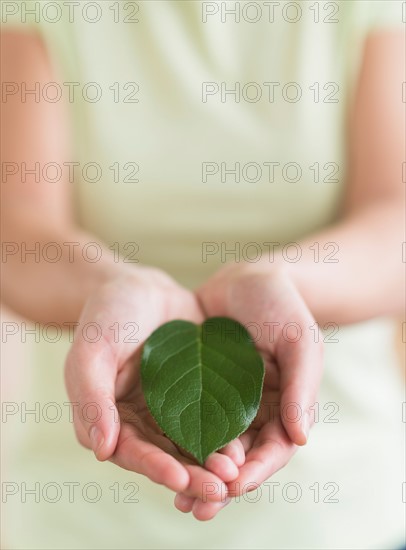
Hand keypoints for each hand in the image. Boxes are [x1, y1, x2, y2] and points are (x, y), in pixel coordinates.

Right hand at [65, 267, 243, 502]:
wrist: (141, 287)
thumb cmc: (107, 314)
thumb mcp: (92, 349)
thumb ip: (92, 397)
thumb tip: (101, 451)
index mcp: (107, 417)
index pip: (130, 451)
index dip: (153, 466)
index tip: (180, 479)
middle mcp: (137, 421)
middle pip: (164, 456)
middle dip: (191, 475)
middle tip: (219, 488)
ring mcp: (167, 409)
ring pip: (190, 444)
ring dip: (211, 462)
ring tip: (236, 474)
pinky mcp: (192, 395)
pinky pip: (209, 419)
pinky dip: (224, 435)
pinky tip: (245, 445)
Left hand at [174, 262, 322, 518]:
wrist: (246, 278)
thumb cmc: (281, 306)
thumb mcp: (300, 339)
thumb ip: (303, 386)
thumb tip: (301, 438)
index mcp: (286, 406)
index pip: (275, 450)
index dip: (257, 471)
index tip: (234, 486)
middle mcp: (256, 412)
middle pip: (241, 459)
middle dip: (220, 485)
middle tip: (195, 507)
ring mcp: (227, 403)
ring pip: (213, 447)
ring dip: (197, 474)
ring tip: (176, 497)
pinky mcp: (200, 390)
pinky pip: (189, 421)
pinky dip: (179, 442)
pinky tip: (161, 457)